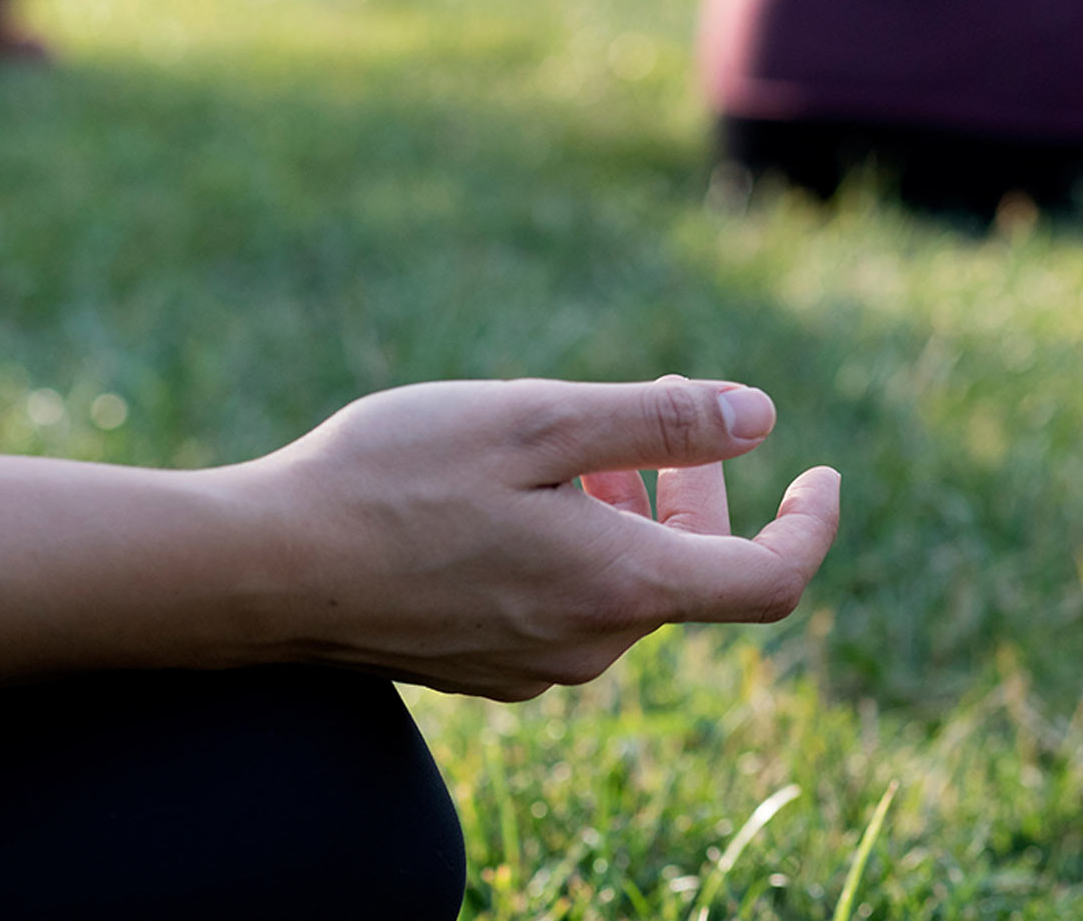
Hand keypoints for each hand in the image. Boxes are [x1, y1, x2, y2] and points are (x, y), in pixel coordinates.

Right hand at [234, 377, 839, 700]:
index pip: (768, 580)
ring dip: (617, 514)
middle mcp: (588, 645)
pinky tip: (494, 500)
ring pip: (618, 586)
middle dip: (684, 490)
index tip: (816, 470)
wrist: (266, 570)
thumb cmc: (392, 480)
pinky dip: (566, 547)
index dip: (810, 524)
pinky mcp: (482, 667)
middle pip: (686, 572)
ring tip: (544, 449)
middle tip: (632, 416)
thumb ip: (658, 423)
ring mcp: (531, 666)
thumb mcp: (535, 422)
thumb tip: (761, 417)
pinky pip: (561, 607)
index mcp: (618, 584)